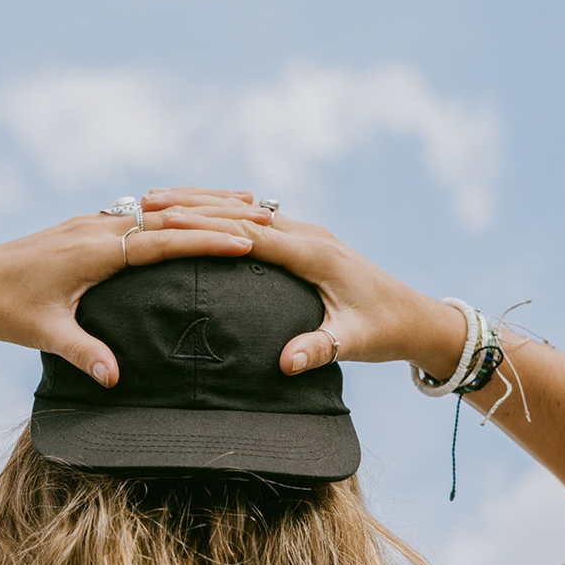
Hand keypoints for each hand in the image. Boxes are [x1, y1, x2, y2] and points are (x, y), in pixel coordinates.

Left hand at [0, 196, 269, 386]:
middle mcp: (93, 228)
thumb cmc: (3, 309)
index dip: (204, 240)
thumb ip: (84, 353)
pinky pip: (137, 213)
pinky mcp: (81, 227)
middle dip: (214, 214)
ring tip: (240, 202)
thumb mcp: (44, 333)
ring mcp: (88, 223)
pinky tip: (186, 215)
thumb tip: (115, 381)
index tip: (246, 240)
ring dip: (196, 205)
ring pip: (154, 208)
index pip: (160, 240)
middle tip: (262, 213)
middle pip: (166, 215)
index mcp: (92, 250)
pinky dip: (170, 211)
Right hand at [147, 192, 466, 380]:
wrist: (415, 317)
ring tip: (159, 200)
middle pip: (242, 211)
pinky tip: (198, 215)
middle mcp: (310, 235)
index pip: (253, 232)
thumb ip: (319, 348)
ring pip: (247, 210)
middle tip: (149, 201)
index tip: (168, 221)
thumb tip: (286, 363)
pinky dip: (224, 214)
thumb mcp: (354, 342)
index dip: (210, 226)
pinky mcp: (307, 242)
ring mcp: (308, 235)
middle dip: (195, 204)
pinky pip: (258, 220)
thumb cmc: (384, 330)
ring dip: (206, 204)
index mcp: (315, 254)